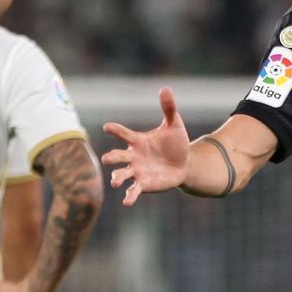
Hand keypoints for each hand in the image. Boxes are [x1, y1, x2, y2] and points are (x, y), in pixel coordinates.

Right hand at [103, 86, 191, 205]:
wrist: (184, 164)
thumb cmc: (176, 143)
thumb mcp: (174, 125)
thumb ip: (169, 109)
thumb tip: (166, 88)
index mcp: (137, 140)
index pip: (123, 133)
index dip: (115, 130)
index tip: (107, 127)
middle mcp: (133, 156)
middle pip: (117, 156)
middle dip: (111, 158)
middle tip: (107, 159)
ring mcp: (137, 171)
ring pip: (122, 174)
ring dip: (117, 177)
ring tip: (115, 181)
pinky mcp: (144, 184)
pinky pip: (133, 190)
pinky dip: (129, 196)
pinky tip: (126, 202)